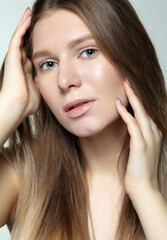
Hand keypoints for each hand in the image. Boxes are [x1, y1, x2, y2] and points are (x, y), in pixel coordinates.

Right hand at [1, 8, 40, 119]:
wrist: (17, 105)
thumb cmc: (26, 103)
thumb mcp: (38, 91)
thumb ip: (42, 85)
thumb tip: (50, 84)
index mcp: (26, 71)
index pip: (31, 54)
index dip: (37, 45)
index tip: (46, 38)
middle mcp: (20, 63)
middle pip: (25, 43)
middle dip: (31, 32)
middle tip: (38, 21)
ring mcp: (15, 58)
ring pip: (21, 37)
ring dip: (26, 25)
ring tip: (31, 14)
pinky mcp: (12, 55)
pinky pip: (17, 36)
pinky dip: (22, 26)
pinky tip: (28, 17)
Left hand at [115, 80, 161, 198]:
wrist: (144, 189)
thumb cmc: (140, 171)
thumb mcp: (141, 151)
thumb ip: (138, 138)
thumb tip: (131, 128)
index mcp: (155, 135)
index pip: (148, 113)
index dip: (140, 100)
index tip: (132, 89)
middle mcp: (154, 134)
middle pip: (146, 109)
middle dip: (137, 94)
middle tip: (128, 81)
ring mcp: (148, 139)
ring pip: (141, 113)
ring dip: (132, 98)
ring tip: (125, 85)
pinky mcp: (140, 145)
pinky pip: (132, 124)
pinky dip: (125, 113)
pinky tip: (118, 104)